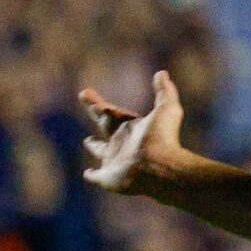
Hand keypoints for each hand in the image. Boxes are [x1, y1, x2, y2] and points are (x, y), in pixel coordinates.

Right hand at [79, 70, 186, 194]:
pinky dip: (92, 175)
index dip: (102, 104)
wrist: (159, 166)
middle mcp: (122, 143)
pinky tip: (88, 174)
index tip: (86, 93)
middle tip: (84, 95)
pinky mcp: (108, 177)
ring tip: (88, 142)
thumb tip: (162, 73)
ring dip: (94, 147)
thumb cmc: (162, 138)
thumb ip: (164, 90)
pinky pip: (97, 176)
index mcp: (131, 127)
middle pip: (104, 124)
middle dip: (95, 110)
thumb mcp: (166, 108)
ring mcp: (114, 161)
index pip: (114, 113)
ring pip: (101, 151)